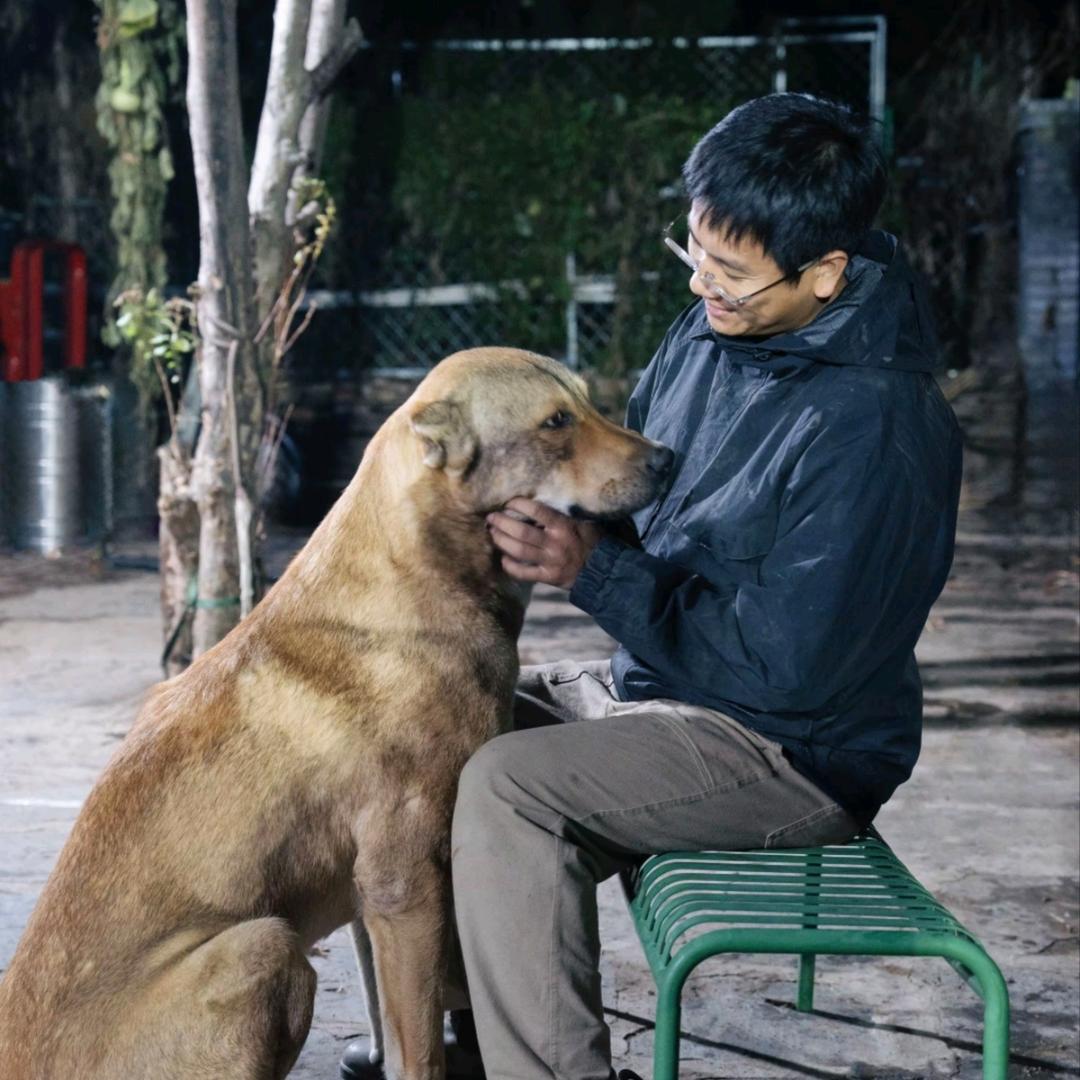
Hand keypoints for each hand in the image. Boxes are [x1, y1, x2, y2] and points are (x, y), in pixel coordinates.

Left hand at [487, 497, 602, 589]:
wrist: (604, 570)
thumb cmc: (594, 541)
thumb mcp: (584, 522)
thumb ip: (565, 514)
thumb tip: (545, 499)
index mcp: (564, 526)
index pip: (538, 511)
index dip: (519, 504)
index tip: (509, 502)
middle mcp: (555, 543)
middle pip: (521, 532)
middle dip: (502, 523)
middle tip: (492, 517)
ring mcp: (550, 561)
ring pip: (519, 551)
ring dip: (501, 541)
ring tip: (493, 533)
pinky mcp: (548, 577)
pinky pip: (524, 573)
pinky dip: (510, 566)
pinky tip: (503, 559)